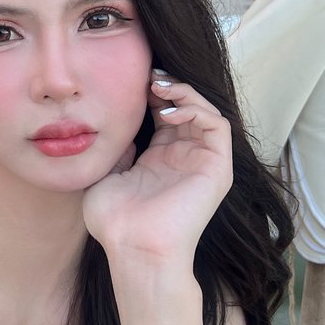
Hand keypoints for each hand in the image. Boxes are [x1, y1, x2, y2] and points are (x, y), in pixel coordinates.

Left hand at [81, 73, 233, 271]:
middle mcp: (184, 158)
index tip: (134, 79)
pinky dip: (198, 109)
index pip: (165, 114)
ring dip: (185, 93)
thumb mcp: (106, 175)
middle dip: (170, 86)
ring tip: (159, 87)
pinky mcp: (217, 168)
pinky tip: (170, 110)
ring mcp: (202, 162)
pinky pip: (218, 126)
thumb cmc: (116, 222)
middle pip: (187, 107)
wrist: (134, 248)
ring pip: (206, 111)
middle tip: (149, 76)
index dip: (153, 93)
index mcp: (160, 159)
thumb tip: (117, 124)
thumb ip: (117, 148)